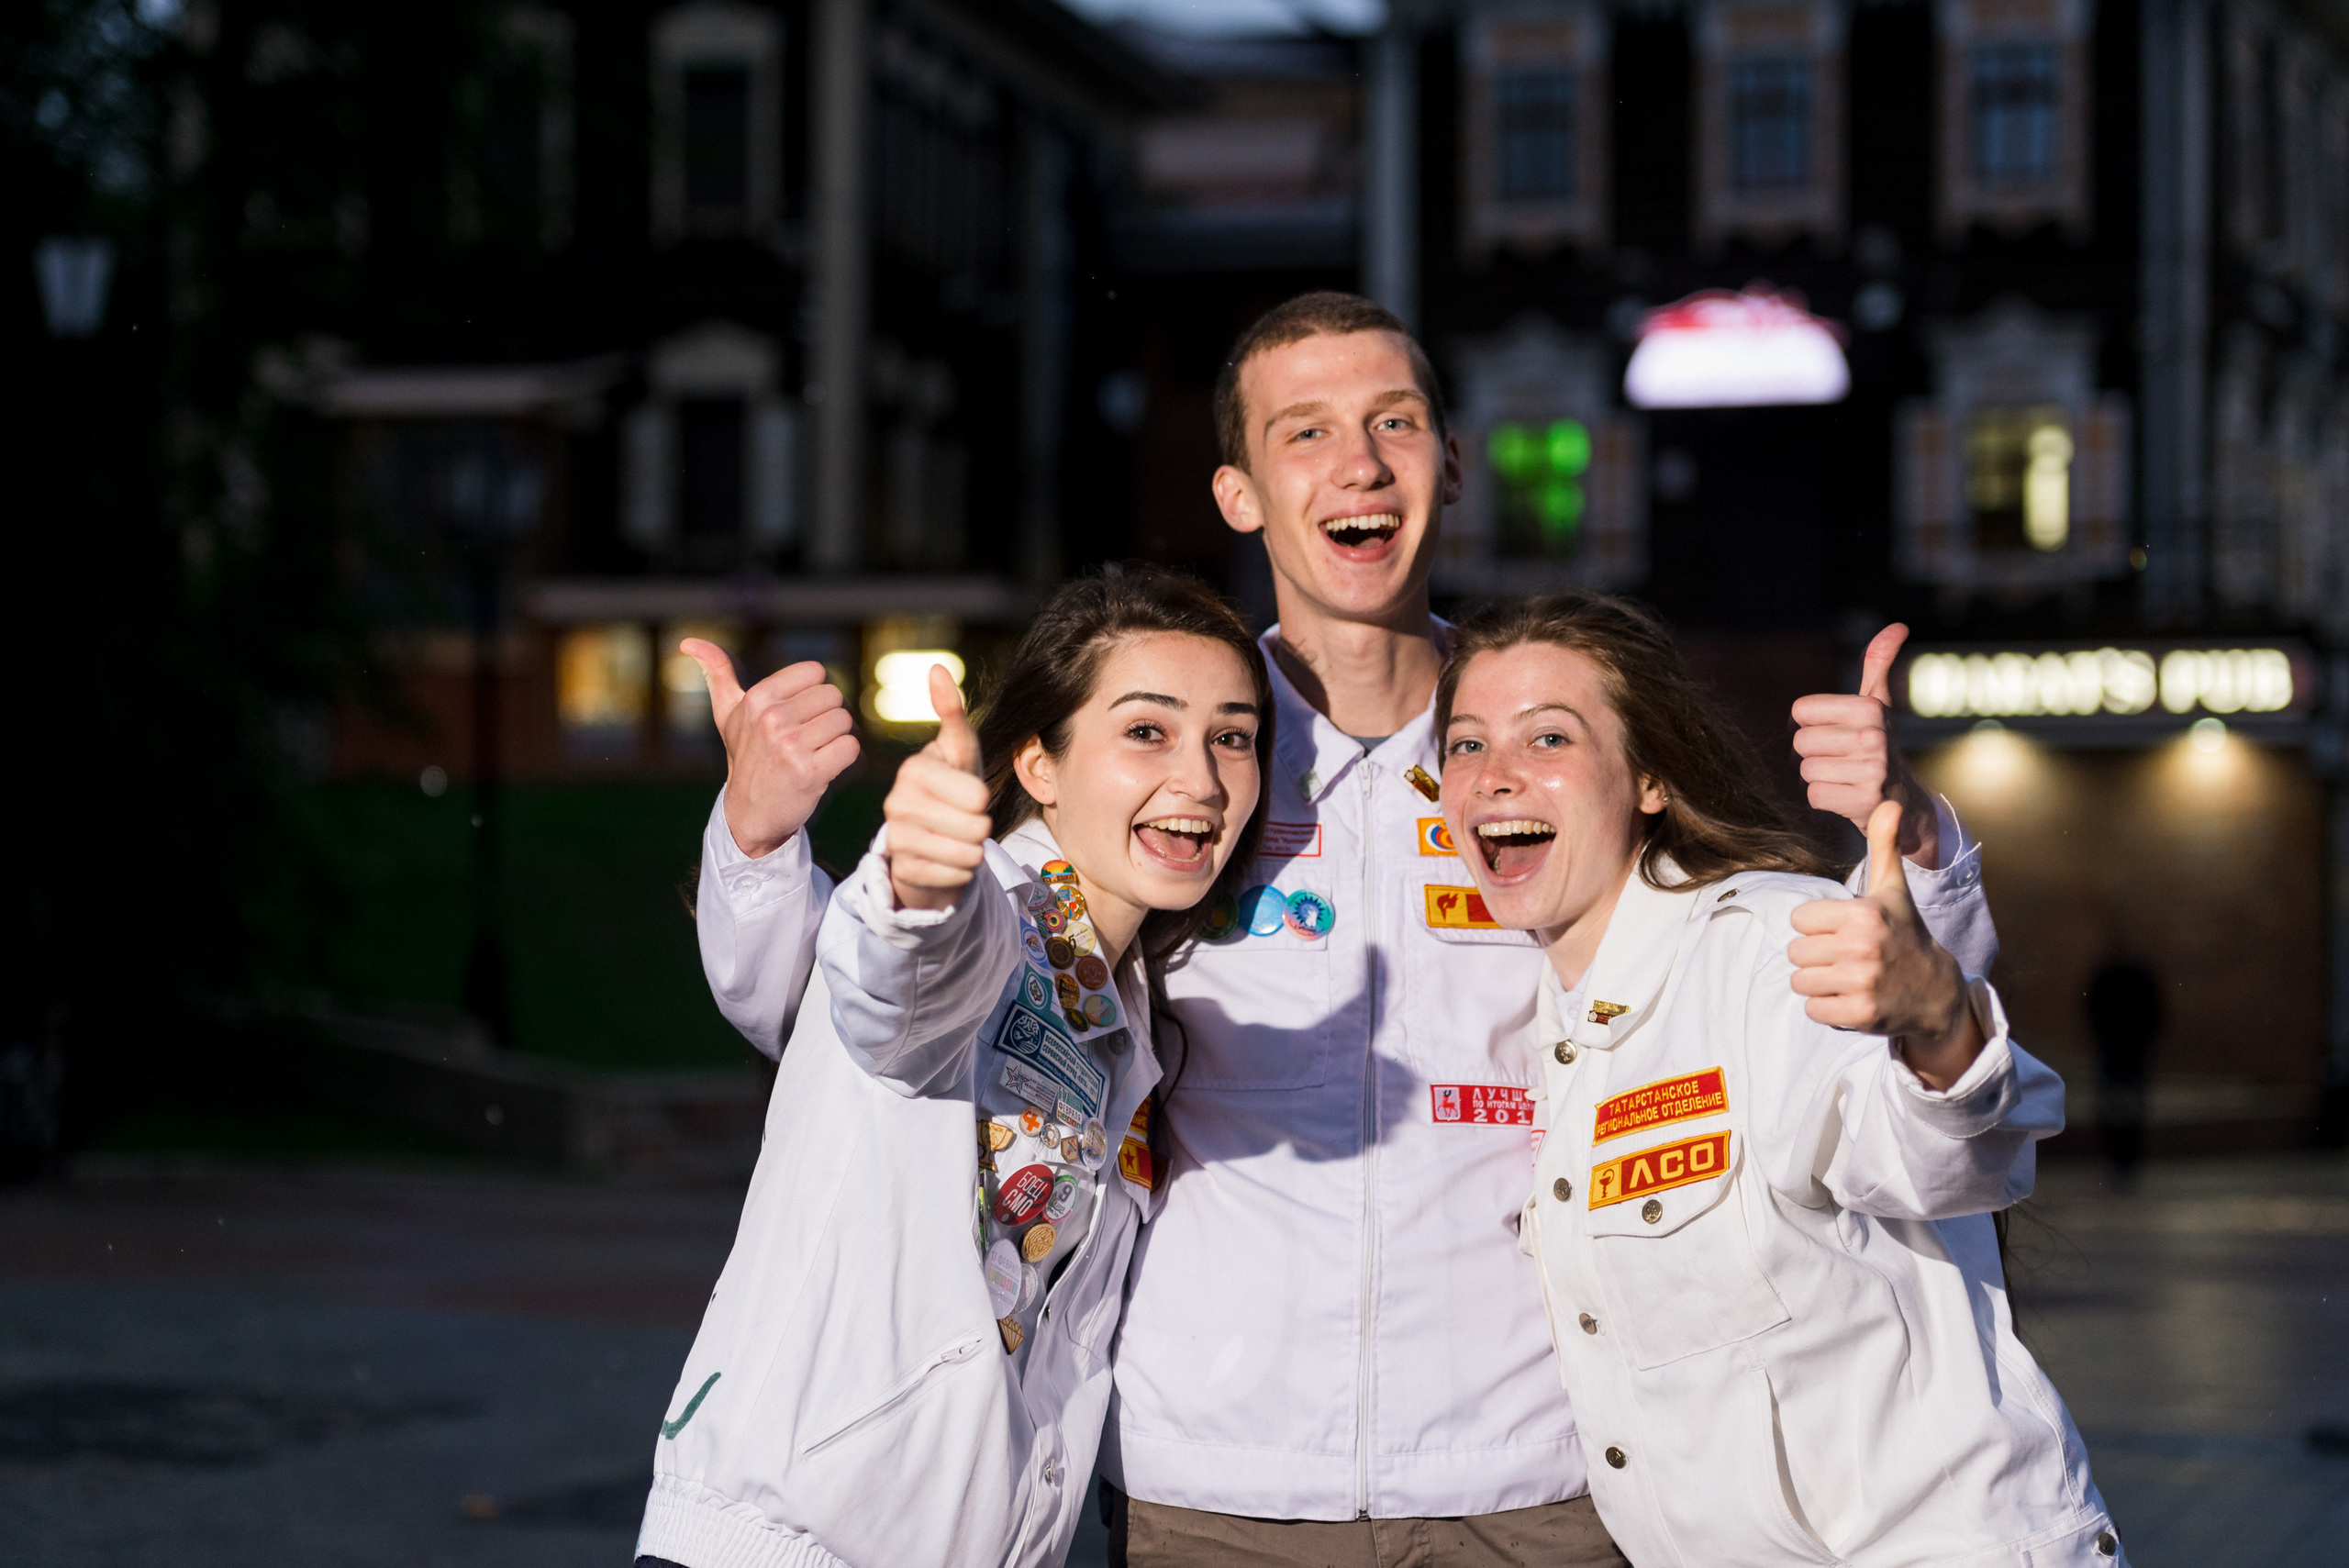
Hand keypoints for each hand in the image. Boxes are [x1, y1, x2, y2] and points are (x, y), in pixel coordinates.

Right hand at [686, 640, 860, 858]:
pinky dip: (843, 759)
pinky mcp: (810, 772)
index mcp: (758, 698)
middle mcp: (772, 718)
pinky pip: (850, 748)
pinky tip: (822, 769)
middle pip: (834, 697)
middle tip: (805, 741)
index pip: (816, 673)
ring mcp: (790, 746)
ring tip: (812, 754)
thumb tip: (689, 642)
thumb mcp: (728, 714)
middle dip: (826, 718)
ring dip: (835, 739)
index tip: (796, 717)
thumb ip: (717, 673)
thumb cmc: (746, 757)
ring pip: (844, 722)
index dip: (813, 695)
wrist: (749, 813)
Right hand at [882, 665, 990, 911]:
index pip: (977, 794)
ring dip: (974, 851)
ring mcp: (896, 839)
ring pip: (967, 853)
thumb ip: (953, 715)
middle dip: (981, 828)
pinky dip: (961, 873)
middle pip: (975, 825)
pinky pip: (955, 877)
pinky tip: (947, 863)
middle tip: (964, 821)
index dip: (983, 798)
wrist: (931, 844)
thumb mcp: (960, 753)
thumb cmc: (953, 791)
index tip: (969, 795)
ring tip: (958, 841)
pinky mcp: (902, 872)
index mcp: (914, 768)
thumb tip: (937, 667)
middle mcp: (897, 801)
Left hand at [1789, 800, 1983, 1089]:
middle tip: (1849, 956)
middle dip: (1817, 955)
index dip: (1818, 926)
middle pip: (1796, 951)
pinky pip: (1812, 1009)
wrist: (1936, 990)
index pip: (1799, 919)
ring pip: (1800, 981)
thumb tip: (1888, 801)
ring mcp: (1861, 982)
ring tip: (1849, 976)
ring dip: (1819, 982)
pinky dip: (1826, 1007)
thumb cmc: (1904, 933)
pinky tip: (1852, 997)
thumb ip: (1884, 845)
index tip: (1845, 930)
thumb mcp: (1893, 889)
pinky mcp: (1859, 1013)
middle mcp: (1862, 947)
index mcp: (1863, 914)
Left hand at [1790, 623, 1939, 866]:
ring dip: (1819, 777)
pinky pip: (1815, 796)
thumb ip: (1877, 665)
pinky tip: (1848, 797)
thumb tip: (1898, 626)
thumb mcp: (1877, 705)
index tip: (1835, 732)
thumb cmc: (1878, 747)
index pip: (1800, 711)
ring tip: (1845, 777)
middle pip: (1800, 742)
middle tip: (1841, 759)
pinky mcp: (1865, 802)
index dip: (1810, 724)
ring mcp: (1872, 771)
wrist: (1905, 803)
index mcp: (1870, 708)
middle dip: (1813, 753)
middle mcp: (1874, 737)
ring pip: (1806, 770)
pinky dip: (1825, 800)